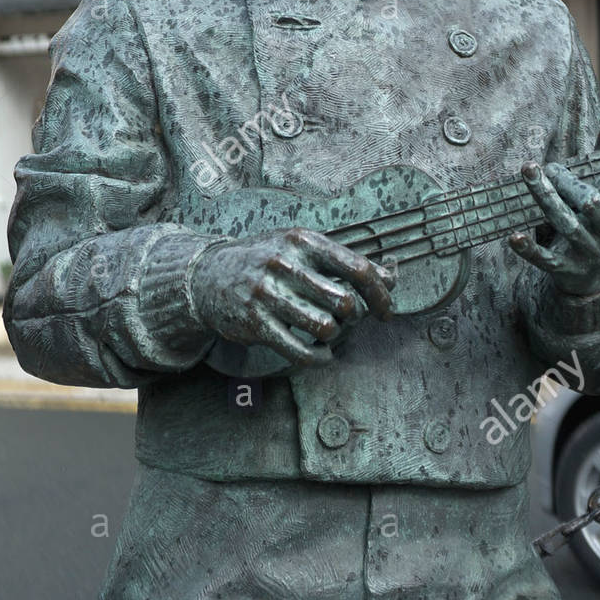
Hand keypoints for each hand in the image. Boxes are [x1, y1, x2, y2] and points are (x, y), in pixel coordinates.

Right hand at [189, 227, 394, 366]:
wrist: (208, 276)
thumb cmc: (266, 262)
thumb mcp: (301, 249)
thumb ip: (344, 261)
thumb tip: (392, 277)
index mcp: (304, 241)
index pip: (358, 269)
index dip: (380, 295)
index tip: (385, 312)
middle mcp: (285, 263)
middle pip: (345, 302)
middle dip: (354, 319)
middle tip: (347, 323)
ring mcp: (267, 293)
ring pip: (325, 327)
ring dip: (335, 337)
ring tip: (329, 334)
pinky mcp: (255, 323)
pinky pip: (300, 350)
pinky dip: (318, 358)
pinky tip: (320, 354)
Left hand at [508, 125, 599, 296]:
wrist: (594, 276)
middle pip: (594, 208)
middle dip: (573, 185)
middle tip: (552, 167)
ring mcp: (588, 256)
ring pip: (568, 225)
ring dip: (546, 197)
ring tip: (529, 171)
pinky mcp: (565, 269)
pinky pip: (546, 260)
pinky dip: (528, 249)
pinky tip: (513, 236)